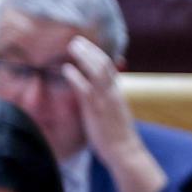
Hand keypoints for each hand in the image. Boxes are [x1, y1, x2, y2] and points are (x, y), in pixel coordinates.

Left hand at [61, 38, 167, 191]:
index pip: (111, 68)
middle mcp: (113, 92)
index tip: (88, 47)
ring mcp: (105, 99)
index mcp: (117, 93)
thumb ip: (108, 103)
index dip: (99, 54)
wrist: (125, 151)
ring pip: (97, 71)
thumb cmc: (118, 137)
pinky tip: (66, 69)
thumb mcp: (116, 115)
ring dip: (83, 56)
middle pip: (104, 63)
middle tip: (76, 40)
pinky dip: (75, 76)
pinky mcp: (96, 109)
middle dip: (90, 50)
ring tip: (72, 46)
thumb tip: (100, 98)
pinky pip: (85, 88)